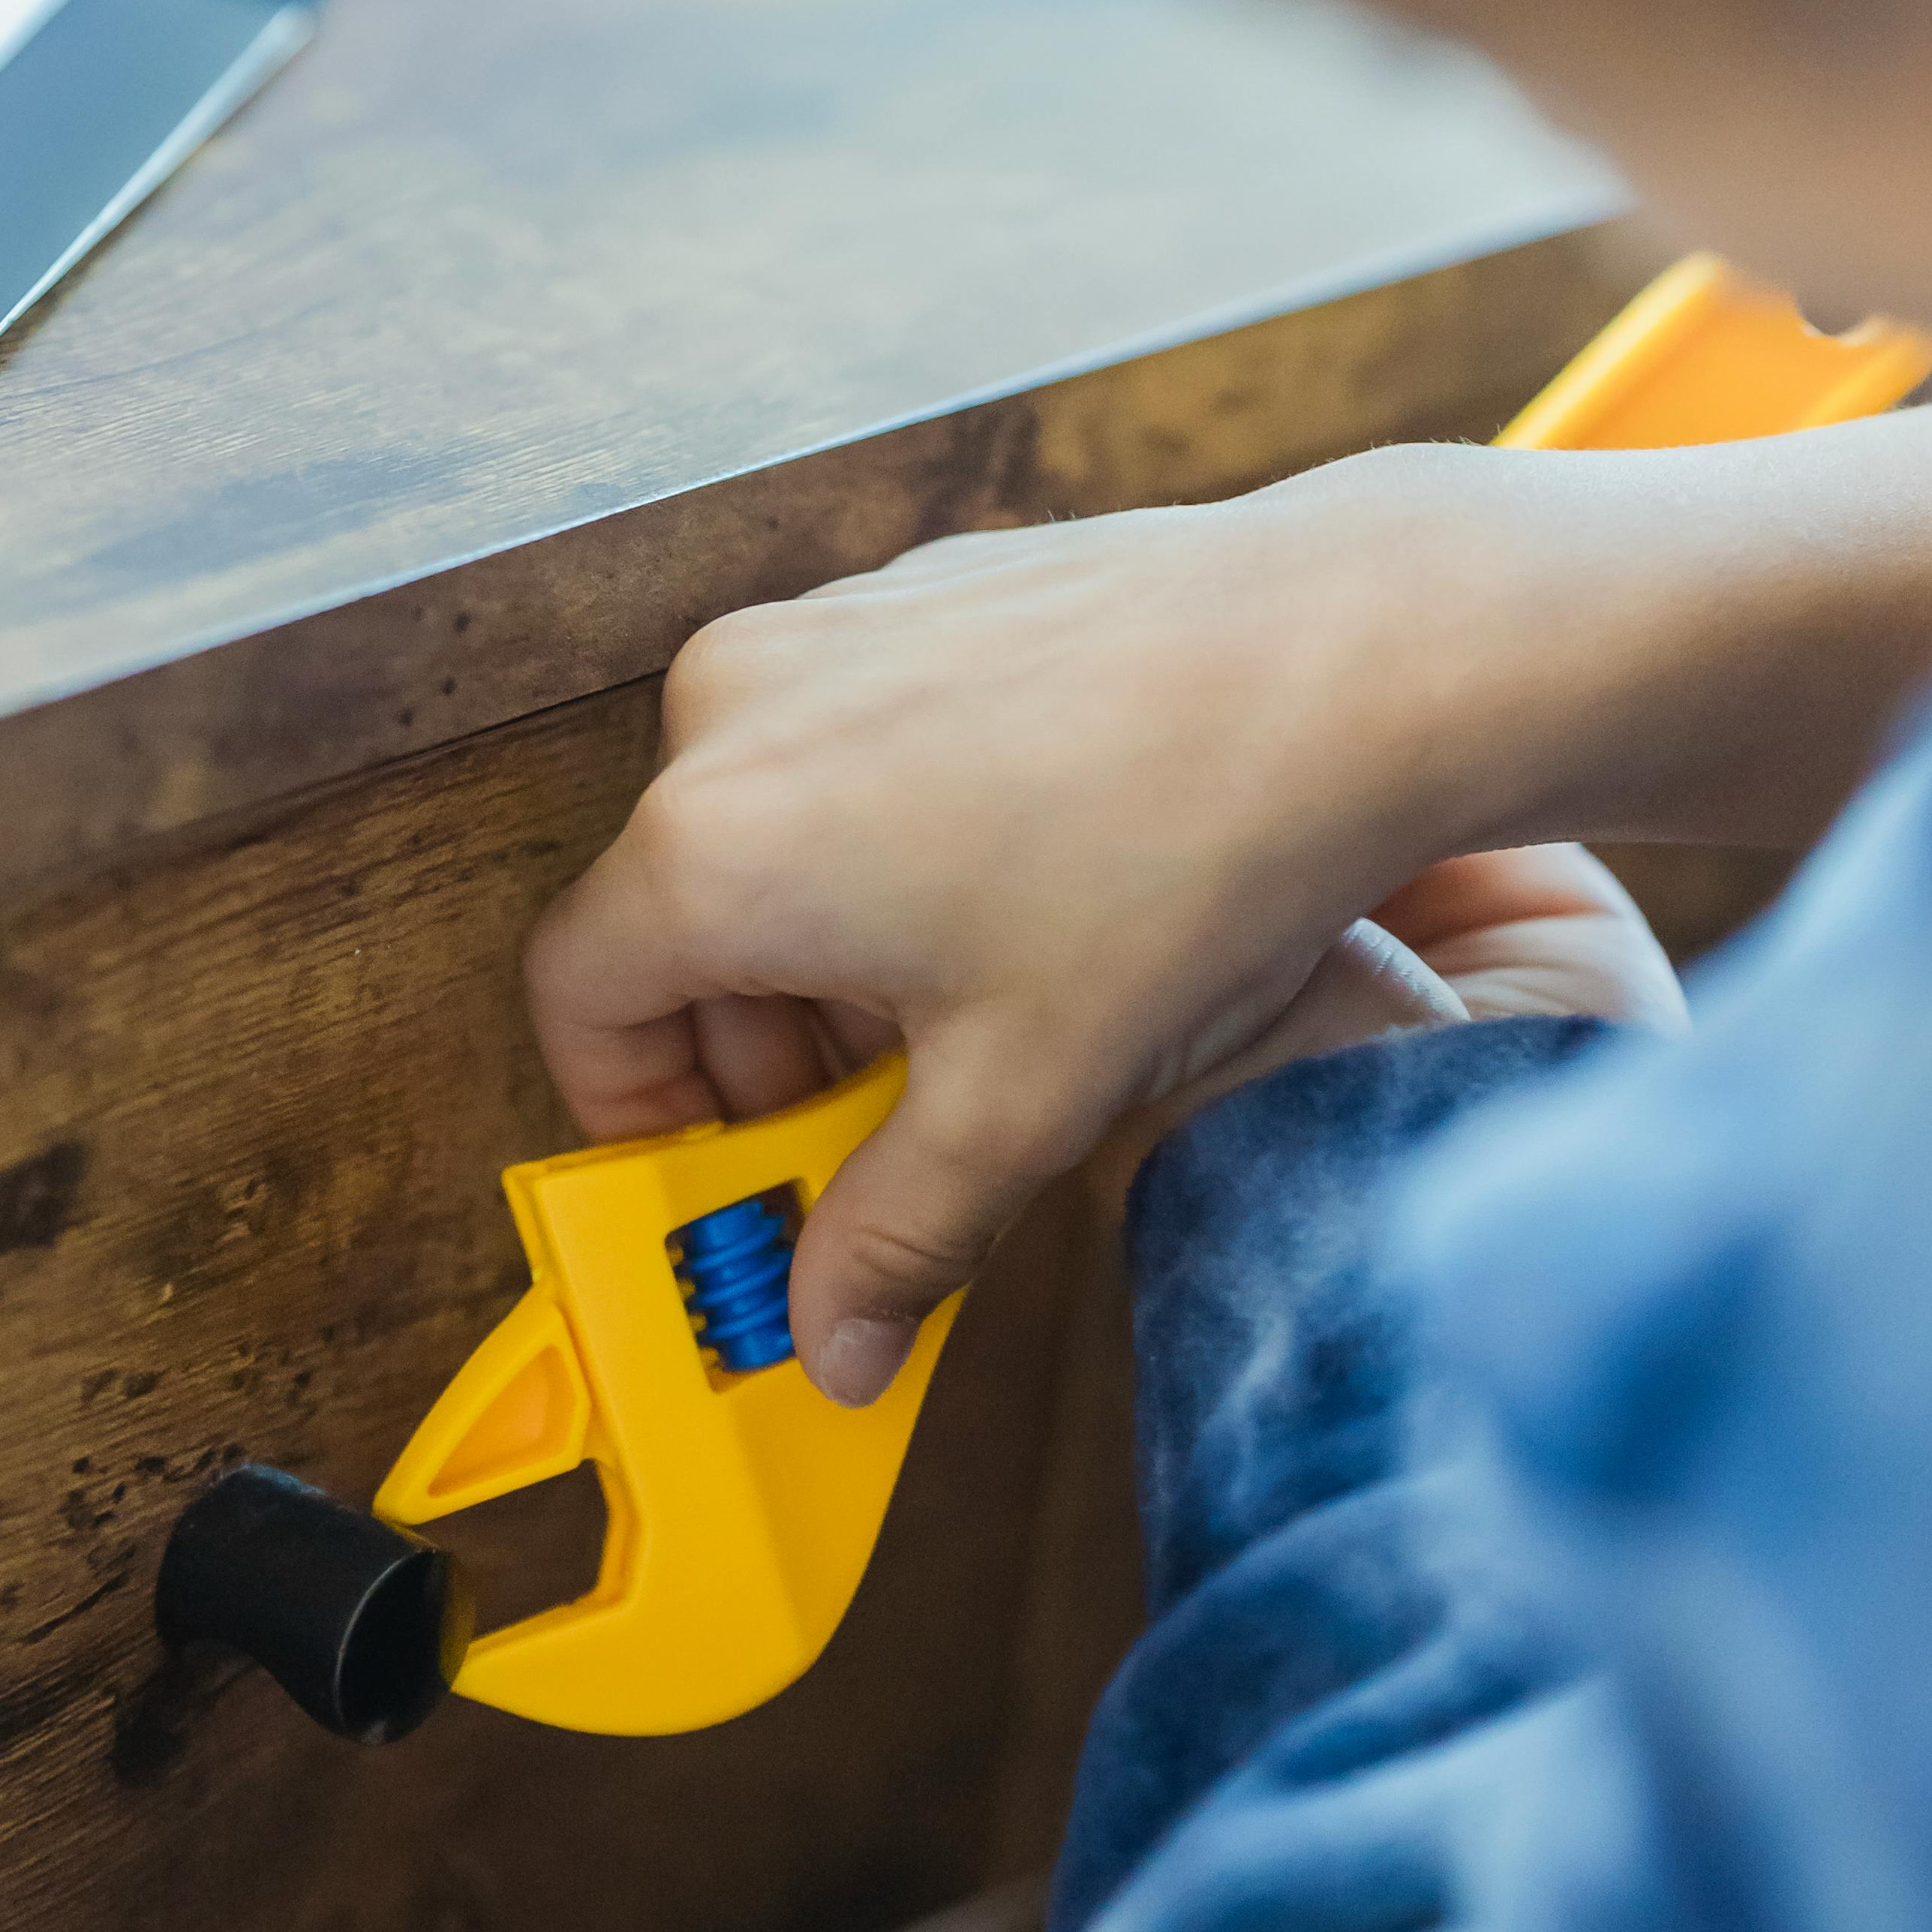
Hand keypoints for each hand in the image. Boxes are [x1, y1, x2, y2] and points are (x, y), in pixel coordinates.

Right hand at [525, 452, 1683, 1405]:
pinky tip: (1037, 888)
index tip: (740, 1175)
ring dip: (837, 943)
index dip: (643, 1115)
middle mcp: (734, 710)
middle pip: (675, 916)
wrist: (1350, 659)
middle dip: (765, 1042)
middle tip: (886, 1127)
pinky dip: (894, 834)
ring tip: (984, 1008)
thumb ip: (897, 1235)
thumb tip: (830, 1343)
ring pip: (767, 827)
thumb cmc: (1180, 856)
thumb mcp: (1023, 1096)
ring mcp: (826, 629)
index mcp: (713, 842)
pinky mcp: (916, 587)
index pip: (581, 1002)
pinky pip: (848, 741)